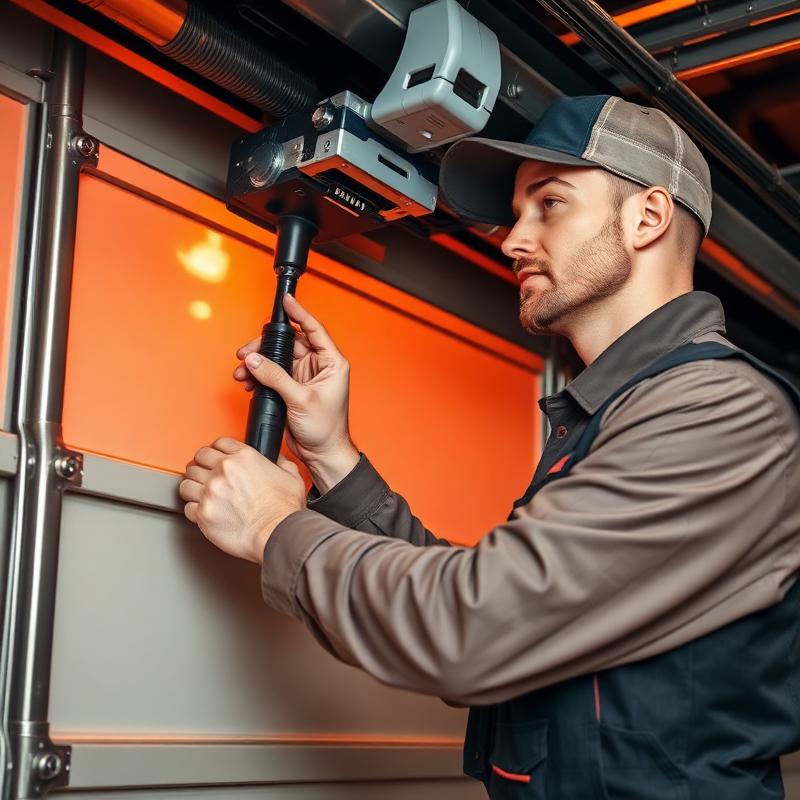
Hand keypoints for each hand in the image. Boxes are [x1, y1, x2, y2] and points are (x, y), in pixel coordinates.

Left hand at [180, 437, 305, 563]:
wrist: (277, 533)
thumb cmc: (284, 510)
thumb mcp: (292, 477)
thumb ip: (281, 463)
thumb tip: (277, 460)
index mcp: (244, 457)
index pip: (219, 443)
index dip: (217, 450)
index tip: (217, 457)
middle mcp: (224, 471)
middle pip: (198, 459)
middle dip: (202, 466)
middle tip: (206, 474)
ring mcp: (210, 492)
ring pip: (187, 482)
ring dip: (193, 487)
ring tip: (201, 493)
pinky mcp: (203, 513)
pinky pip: (188, 507)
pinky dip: (194, 509)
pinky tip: (203, 511)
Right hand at [233, 294, 358, 490]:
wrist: (321, 453)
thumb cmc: (325, 429)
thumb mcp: (300, 399)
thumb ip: (276, 377)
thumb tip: (255, 359)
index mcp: (331, 362)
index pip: (314, 329)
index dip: (300, 313)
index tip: (286, 301)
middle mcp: (318, 366)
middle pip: (289, 343)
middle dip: (266, 345)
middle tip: (246, 352)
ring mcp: (304, 376)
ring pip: (277, 358)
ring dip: (259, 362)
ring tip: (243, 370)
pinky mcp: (292, 388)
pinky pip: (272, 373)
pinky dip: (259, 375)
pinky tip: (249, 381)